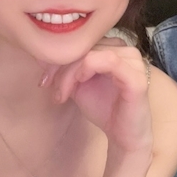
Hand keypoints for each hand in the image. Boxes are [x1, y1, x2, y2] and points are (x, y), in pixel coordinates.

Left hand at [43, 37, 152, 154]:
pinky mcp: (137, 77)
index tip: (44, 80)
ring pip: (91, 53)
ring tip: (63, 92)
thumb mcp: (76, 84)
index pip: (81, 41)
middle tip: (49, 87)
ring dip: (70, 72)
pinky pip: (108, 60)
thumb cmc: (103, 108)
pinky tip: (80, 83)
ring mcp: (134, 62)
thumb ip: (63, 67)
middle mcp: (126, 49)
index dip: (58, 57)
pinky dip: (86, 69)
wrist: (123, 135)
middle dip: (61, 67)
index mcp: (114, 47)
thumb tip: (40, 50)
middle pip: (84, 46)